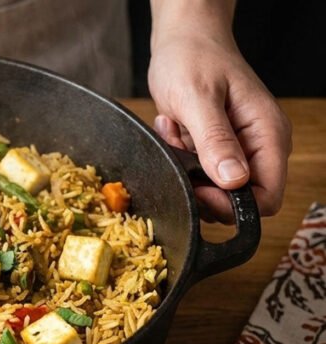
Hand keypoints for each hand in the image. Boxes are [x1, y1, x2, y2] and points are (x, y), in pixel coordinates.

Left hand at [148, 27, 291, 223]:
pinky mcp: (217, 148)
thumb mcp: (198, 99)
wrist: (183, 39)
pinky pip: (199, 172)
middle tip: (180, 152)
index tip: (199, 187)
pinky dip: (180, 158)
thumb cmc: (193, 58)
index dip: (232, 204)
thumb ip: (215, 141)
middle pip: (239, 200)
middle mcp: (259, 146)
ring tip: (176, 132)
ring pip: (214, 189)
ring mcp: (238, 148)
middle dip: (202, 186)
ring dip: (187, 170)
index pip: (267, 197)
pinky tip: (175, 129)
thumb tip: (233, 180)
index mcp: (267, 135)